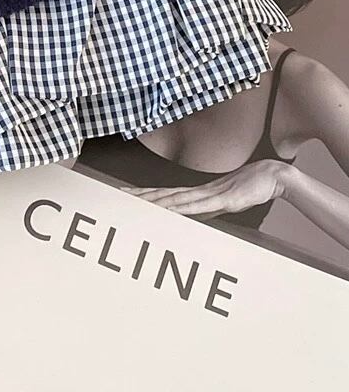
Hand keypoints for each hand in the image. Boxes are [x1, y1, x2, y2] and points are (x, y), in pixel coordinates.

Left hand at [122, 160, 292, 218]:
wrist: (271, 176)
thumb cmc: (248, 188)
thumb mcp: (222, 203)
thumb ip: (206, 210)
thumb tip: (189, 216)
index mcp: (197, 192)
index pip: (164, 195)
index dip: (144, 195)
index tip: (125, 195)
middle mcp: (199, 191)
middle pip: (164, 195)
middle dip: (141, 196)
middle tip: (120, 196)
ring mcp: (210, 194)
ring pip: (177, 199)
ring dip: (156, 201)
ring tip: (137, 203)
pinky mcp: (224, 200)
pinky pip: (200, 205)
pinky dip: (183, 208)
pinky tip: (170, 209)